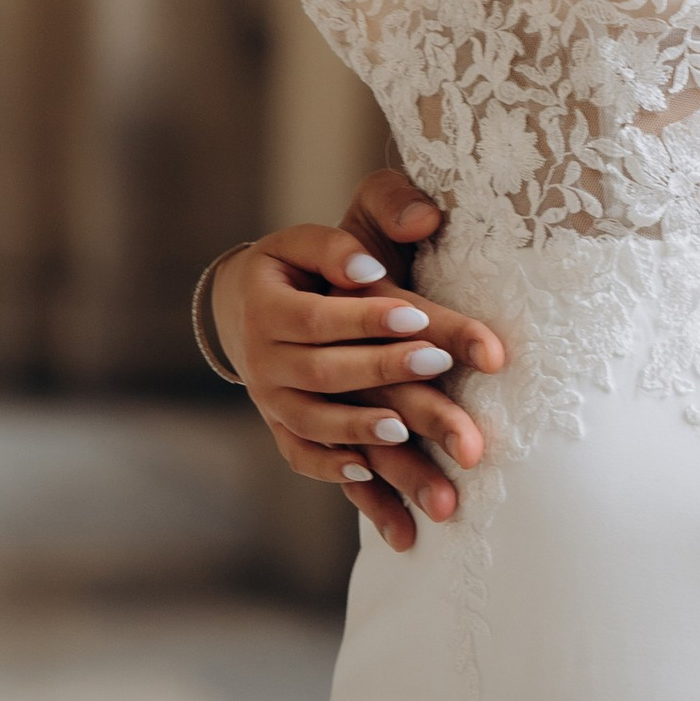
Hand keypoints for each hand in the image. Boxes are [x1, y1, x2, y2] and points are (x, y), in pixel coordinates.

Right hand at [211, 169, 506, 555]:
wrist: (248, 305)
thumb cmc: (308, 258)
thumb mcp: (333, 222)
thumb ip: (380, 207)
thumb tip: (424, 218)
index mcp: (272, 303)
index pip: (326, 316)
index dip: (372, 321)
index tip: (424, 326)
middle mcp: (266, 359)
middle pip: (332, 377)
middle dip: (395, 386)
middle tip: (452, 396)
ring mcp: (274, 400)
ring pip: (321, 427)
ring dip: (371, 443)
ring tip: (417, 454)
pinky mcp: (286, 429)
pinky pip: (307, 459)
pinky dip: (338, 476)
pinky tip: (377, 493)